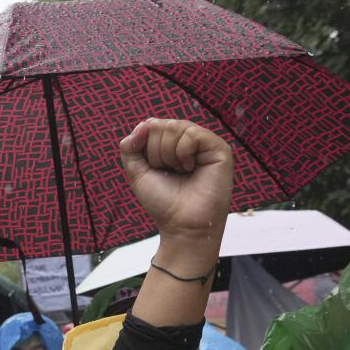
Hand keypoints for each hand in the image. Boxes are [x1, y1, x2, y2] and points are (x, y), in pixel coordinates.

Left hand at [120, 118, 233, 249]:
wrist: (182, 225)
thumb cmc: (163, 202)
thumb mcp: (137, 173)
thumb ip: (130, 148)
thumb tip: (143, 124)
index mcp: (171, 143)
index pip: (150, 125)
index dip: (144, 146)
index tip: (154, 168)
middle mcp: (188, 140)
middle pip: (160, 125)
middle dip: (156, 153)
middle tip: (169, 173)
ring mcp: (204, 142)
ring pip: (174, 127)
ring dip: (168, 155)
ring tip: (181, 172)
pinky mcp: (219, 147)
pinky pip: (191, 134)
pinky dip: (183, 154)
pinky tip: (191, 169)